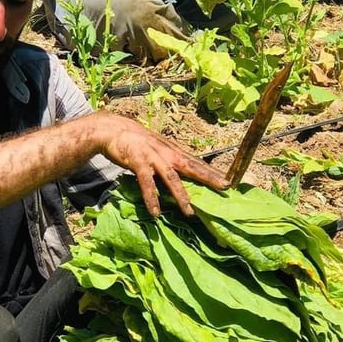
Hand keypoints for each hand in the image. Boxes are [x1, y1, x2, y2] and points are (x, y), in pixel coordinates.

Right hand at [97, 113, 226, 216]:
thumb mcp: (158, 148)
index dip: (212, 171)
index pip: (197, 162)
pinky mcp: (138, 162)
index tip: (229, 180)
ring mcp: (153, 157)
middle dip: (209, 178)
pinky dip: (151, 197)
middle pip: (192, 167)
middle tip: (225, 187)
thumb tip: (181, 173)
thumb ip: (169, 159)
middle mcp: (167, 153)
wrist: (113, 129)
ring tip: (189, 212)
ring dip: (181, 196)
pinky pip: (147, 183)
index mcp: (173, 151)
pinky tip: (156, 212)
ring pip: (171, 178)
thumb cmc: (136, 141)